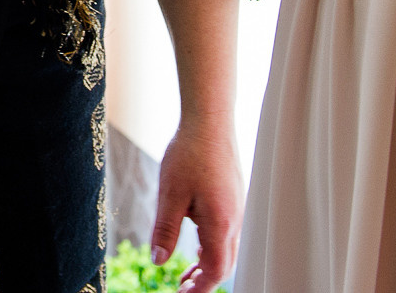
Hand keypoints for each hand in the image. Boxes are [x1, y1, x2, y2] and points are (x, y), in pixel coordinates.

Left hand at [151, 115, 242, 292]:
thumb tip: (159, 261)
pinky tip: (196, 243)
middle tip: (181, 287)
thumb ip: (165, 231)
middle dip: (204, 280)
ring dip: (208, 264)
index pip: (217, 270)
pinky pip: (226, 232)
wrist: (210, 120)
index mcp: (220, 222)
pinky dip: (212, 246)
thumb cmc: (190, 153)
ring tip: (185, 272)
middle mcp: (234, 219)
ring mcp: (236, 208)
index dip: (201, 288)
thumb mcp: (170, 195)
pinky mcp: (233, 198)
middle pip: (225, 263)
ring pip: (227, 248)